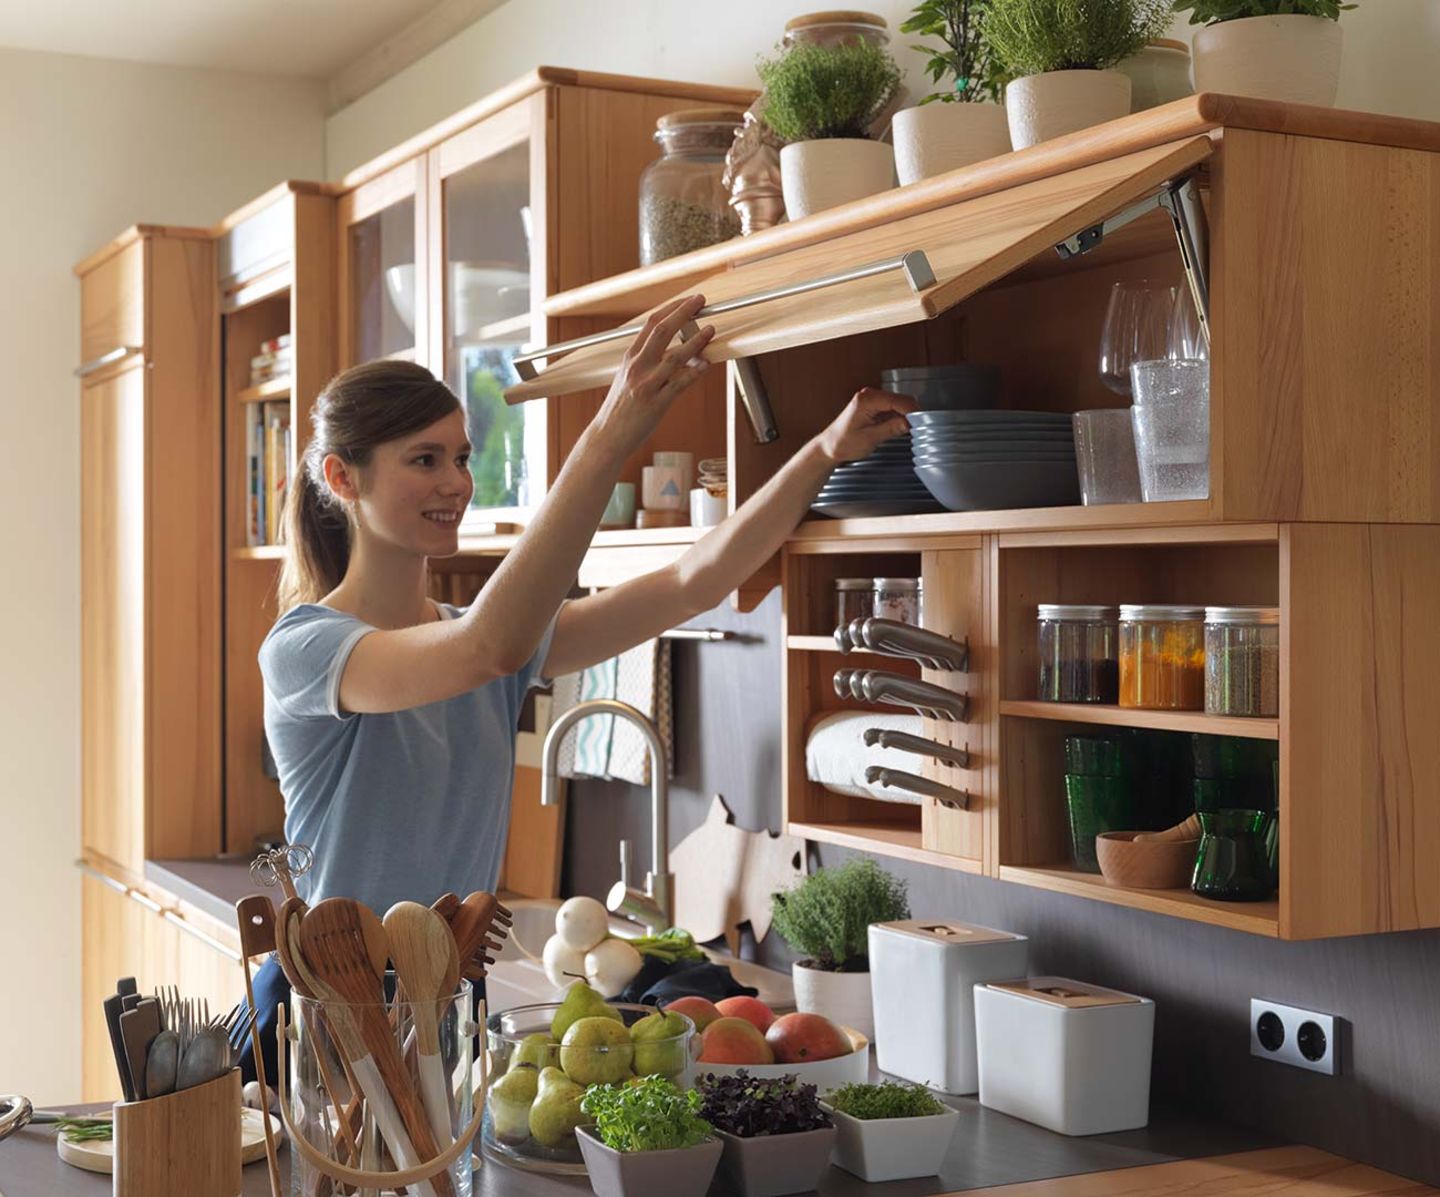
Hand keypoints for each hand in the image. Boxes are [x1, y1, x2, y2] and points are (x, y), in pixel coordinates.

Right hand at [591, 294, 715, 457]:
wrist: (608, 436)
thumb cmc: (620, 408)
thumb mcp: (627, 377)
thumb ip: (646, 362)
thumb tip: (672, 350)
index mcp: (630, 358)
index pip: (651, 323)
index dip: (672, 308)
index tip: (688, 301)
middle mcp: (637, 367)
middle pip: (662, 331)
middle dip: (684, 312)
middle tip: (701, 301)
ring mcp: (647, 384)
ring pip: (675, 356)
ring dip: (696, 341)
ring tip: (710, 330)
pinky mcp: (656, 403)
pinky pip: (680, 383)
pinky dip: (695, 372)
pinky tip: (706, 365)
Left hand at [814, 388, 918, 464]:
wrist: (829, 446)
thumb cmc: (842, 443)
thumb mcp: (869, 439)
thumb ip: (890, 429)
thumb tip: (909, 423)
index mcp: (867, 400)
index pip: (898, 401)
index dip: (913, 412)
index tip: (923, 422)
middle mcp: (869, 395)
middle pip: (901, 399)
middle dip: (912, 413)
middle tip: (920, 428)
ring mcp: (871, 399)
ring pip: (898, 403)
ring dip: (907, 415)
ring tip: (912, 429)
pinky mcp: (873, 405)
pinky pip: (892, 407)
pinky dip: (899, 416)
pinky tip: (902, 427)